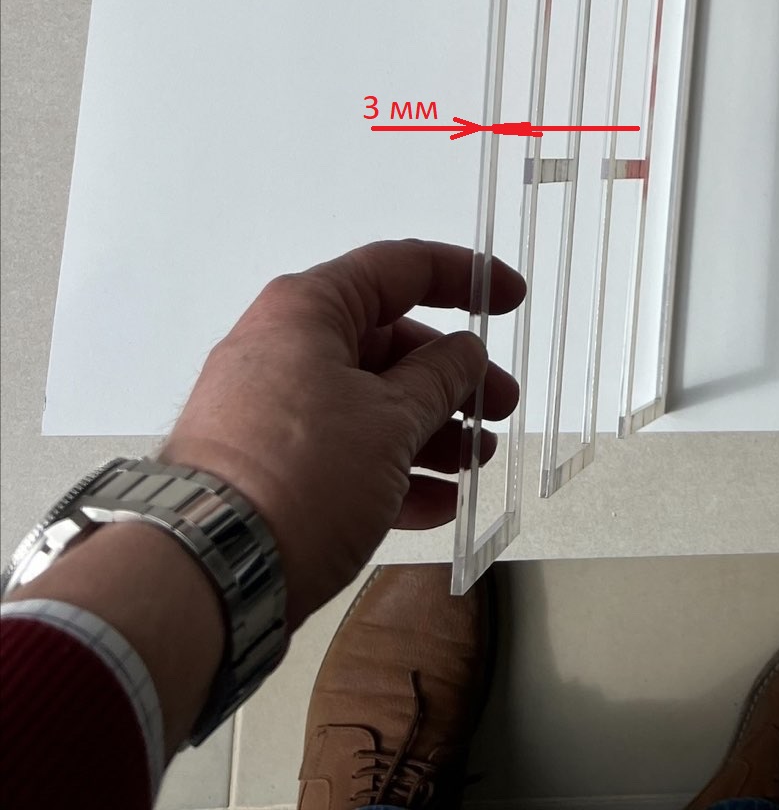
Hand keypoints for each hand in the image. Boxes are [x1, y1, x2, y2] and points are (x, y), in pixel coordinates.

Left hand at [162, 238, 523, 626]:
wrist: (206, 572)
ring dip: (429, 430)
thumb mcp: (393, 419)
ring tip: (474, 463)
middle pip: (388, 345)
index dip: (465, 278)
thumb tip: (463, 354)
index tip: (511, 300)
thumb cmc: (304, 473)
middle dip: (452, 379)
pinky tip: (436, 504)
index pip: (401, 268)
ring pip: (366, 402)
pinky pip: (339, 452)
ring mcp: (268, 410)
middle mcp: (282, 347)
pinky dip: (388, 470)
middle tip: (501, 407)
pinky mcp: (262, 467)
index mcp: (308, 309)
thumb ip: (441, 377)